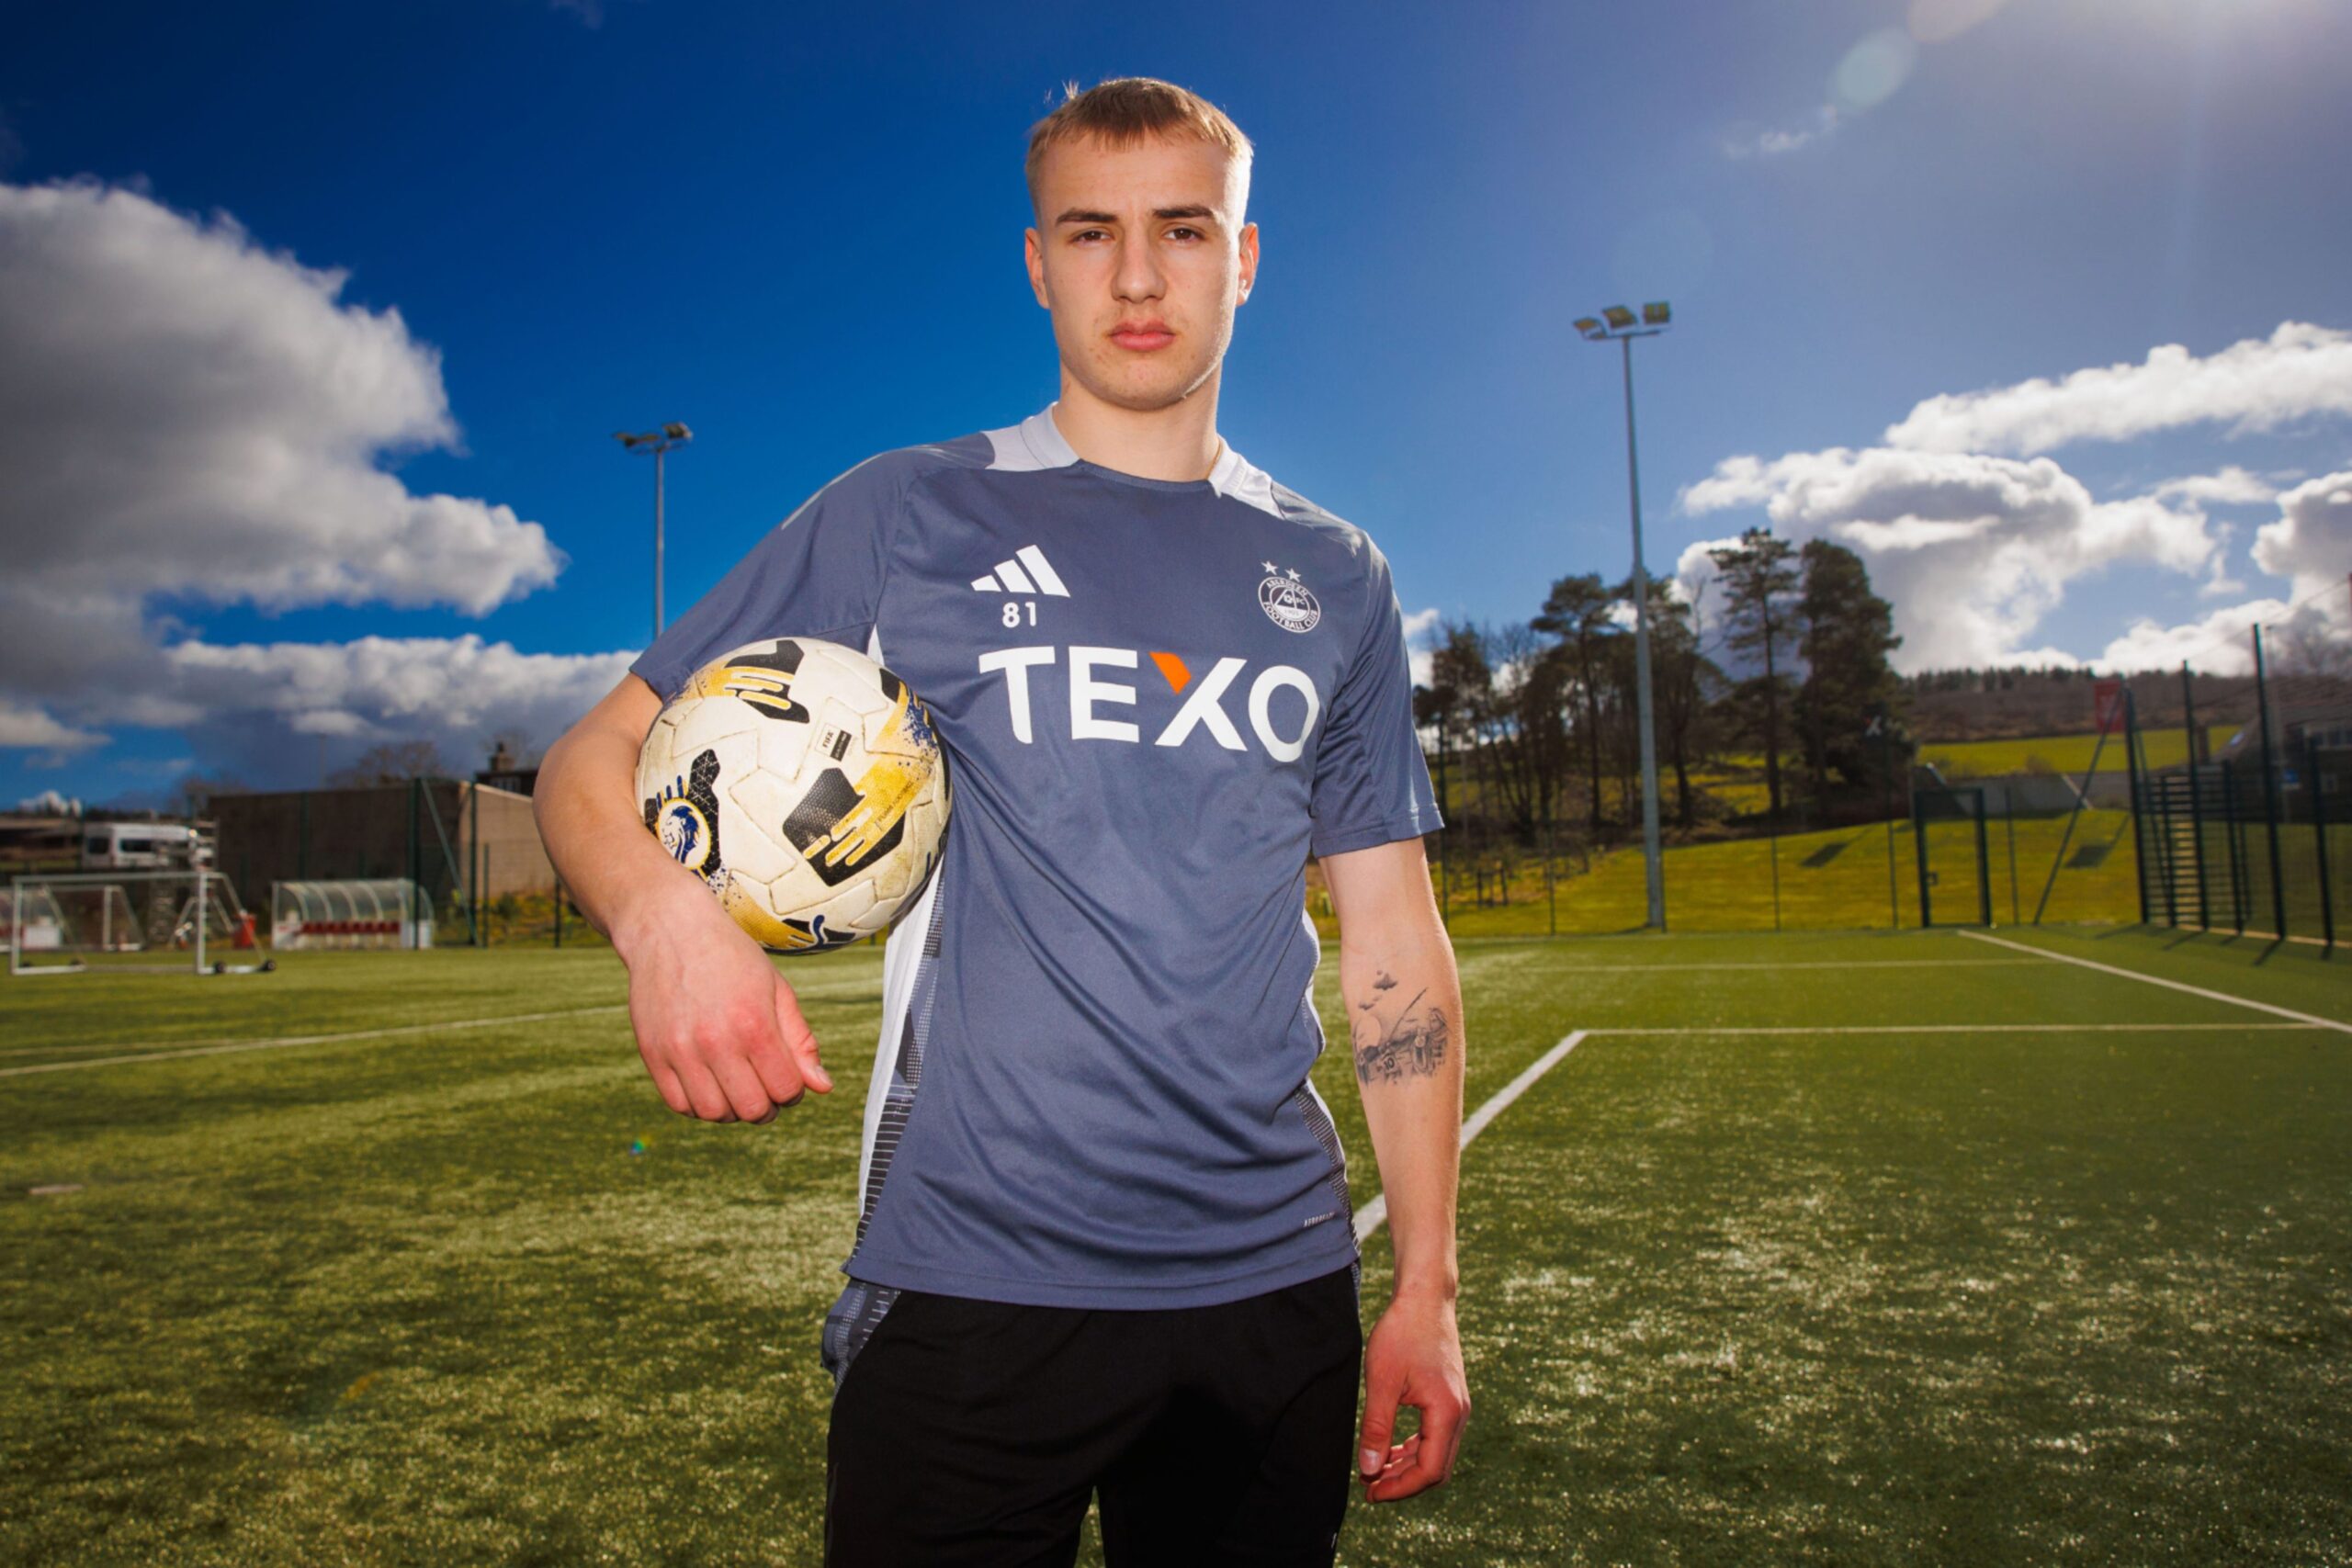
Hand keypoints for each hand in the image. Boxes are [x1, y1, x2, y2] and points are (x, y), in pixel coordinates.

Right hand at [615, 885, 832, 1122]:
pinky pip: (679, 1104)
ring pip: (713, 1113)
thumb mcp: (777, 990)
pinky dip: (698, 1105)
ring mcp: (680, 1049)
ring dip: (731, 1109)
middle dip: (766, 1107)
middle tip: (763, 1088)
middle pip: (751, 1109)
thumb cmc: (731, 957)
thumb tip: (822, 1087)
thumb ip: (801, 1041)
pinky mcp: (652, 1053)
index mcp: (754, 1023)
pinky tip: (708, 1082)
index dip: (794, 1091)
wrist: (670, 927)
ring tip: (735, 1085)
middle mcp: (716, 1041)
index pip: (786, 1090)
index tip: (787, 1077)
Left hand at [1357, 1289, 1468, 1501]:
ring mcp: (1458, 1406)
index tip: (1370, 1491)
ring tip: (1375, 1470)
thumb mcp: (1382, 1381)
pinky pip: (1436, 1436)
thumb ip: (1377, 1428)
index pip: (1429, 1471)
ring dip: (1408, 1467)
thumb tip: (1369, 1468)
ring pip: (1437, 1453)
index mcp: (1447, 1412)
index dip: (1400, 1488)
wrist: (1424, 1298)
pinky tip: (1391, 1449)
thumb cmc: (1402, 1333)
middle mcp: (1459, 1413)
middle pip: (1437, 1468)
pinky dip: (1414, 1449)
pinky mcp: (1450, 1398)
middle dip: (1403, 1482)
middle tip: (1369, 1486)